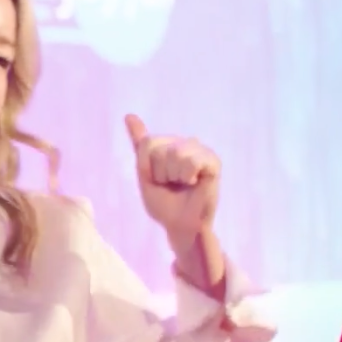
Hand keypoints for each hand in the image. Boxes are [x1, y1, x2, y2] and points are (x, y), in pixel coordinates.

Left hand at [123, 114, 220, 249]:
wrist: (180, 225)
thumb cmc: (163, 203)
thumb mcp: (144, 173)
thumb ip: (140, 145)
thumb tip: (129, 115)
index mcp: (168, 144)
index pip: (147, 142)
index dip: (147, 167)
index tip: (155, 180)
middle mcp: (184, 142)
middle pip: (160, 148)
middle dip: (160, 172)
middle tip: (171, 185)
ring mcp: (200, 150)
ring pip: (176, 153)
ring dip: (174, 176)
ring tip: (182, 185)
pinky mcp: (213, 161)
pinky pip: (192, 160)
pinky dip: (188, 176)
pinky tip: (195, 183)